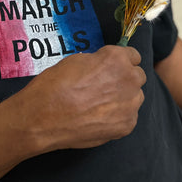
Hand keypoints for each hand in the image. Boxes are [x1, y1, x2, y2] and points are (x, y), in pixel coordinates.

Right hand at [19, 45, 145, 151]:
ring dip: (123, 98)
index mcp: (116, 59)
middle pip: (138, 76)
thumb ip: (98, 62)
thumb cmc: (55, 85)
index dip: (121, 61)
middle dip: (124, 79)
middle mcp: (129, 80)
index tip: (112, 66)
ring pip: (135, 97)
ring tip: (100, 104)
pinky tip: (98, 117)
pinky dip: (118, 116)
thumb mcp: (75, 61)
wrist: (44, 117)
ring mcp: (130, 105)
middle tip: (104, 86)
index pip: (133, 55)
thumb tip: (105, 66)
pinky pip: (128, 116)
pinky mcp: (126, 126)